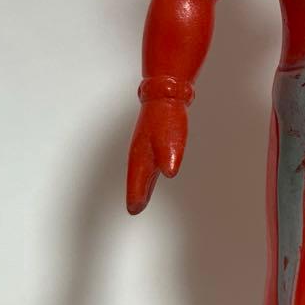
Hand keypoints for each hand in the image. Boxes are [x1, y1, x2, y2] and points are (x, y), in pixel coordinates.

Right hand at [126, 99, 187, 213]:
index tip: (134, 210)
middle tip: (135, 208)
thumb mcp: (171, 138)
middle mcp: (139, 151)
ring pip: (141, 169)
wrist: (165, 93)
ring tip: (141, 197)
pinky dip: (147, 172)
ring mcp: (144, 144)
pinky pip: (147, 160)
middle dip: (136, 193)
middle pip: (136, 177)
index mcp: (141, 154)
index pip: (136, 180)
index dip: (135, 195)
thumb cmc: (166, 116)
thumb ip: (169, 156)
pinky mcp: (152, 140)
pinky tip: (152, 173)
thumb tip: (170, 173)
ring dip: (141, 184)